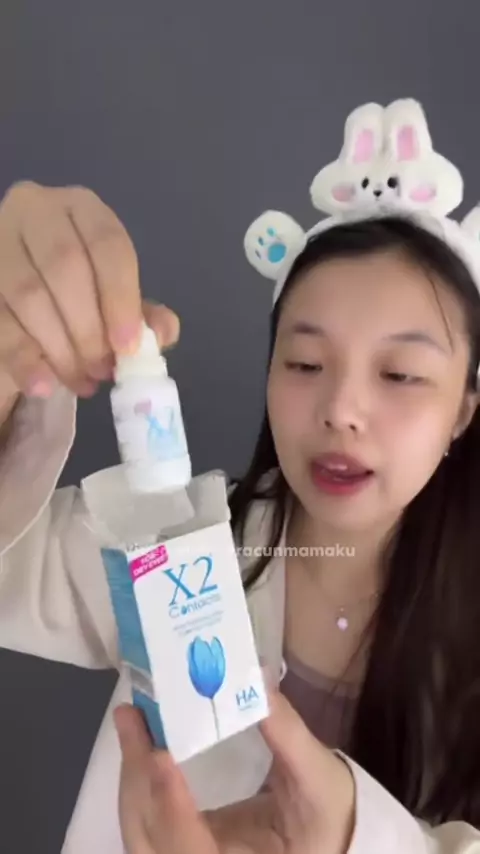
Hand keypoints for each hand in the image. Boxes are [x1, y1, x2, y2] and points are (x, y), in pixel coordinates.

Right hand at [0, 181, 179, 405]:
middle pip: (64, 267)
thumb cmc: (79, 290)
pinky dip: (22, 357)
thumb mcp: (113, 296)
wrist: (22, 298)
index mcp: (81, 208)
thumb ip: (142, 314)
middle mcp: (35, 211)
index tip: (128, 346)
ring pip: (27, 294)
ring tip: (81, 380)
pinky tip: (42, 385)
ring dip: (59, 347)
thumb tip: (163, 332)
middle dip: (88, 328)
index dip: (120, 298)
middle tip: (103, 370)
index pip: (107, 243)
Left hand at [114, 688, 355, 853]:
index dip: (172, 809)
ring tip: (132, 719)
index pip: (193, 852)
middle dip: (138, 778)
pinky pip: (148, 820)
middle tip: (133, 716)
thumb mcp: (319, 780)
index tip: (161, 756)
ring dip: (133, 775)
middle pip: (150, 841)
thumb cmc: (330, 817)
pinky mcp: (181, 845)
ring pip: (142, 830)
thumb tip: (255, 678)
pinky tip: (142, 740)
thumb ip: (288, 736)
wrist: (331, 838)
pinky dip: (141, 780)